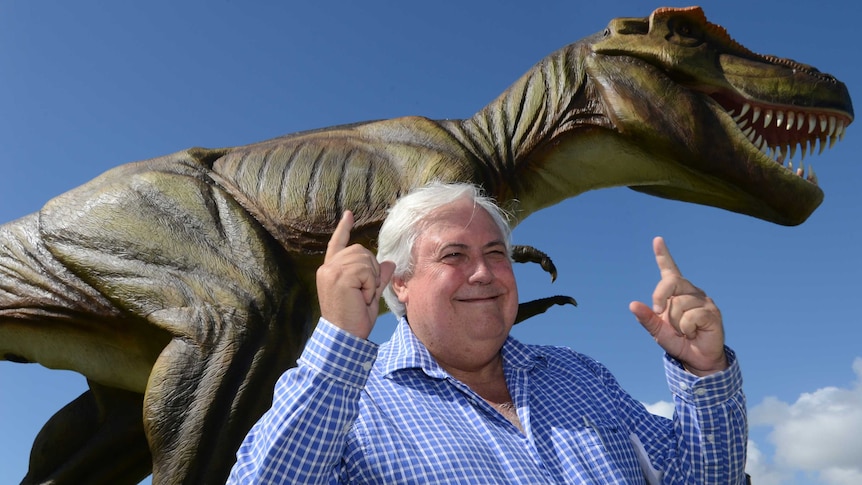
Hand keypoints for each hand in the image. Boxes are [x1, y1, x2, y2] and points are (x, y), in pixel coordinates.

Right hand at [316, 211, 395, 338]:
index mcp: (331, 270)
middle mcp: (328, 267)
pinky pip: (366, 270)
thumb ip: (377, 277)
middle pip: (361, 250)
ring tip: (362, 296)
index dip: (344, 228)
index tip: (349, 214)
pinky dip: (370, 285)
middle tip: (365, 292)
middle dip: (372, 269)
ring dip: (371, 279)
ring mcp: (331, 271)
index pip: (337, 243)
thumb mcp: (369, 295)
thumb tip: (389, 263)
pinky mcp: (338, 276)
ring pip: (365, 259)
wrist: (344, 337)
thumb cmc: (354, 320)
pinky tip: (361, 298)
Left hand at [628, 237, 727, 375]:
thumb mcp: (657, 330)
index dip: (663, 254)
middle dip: (660, 296)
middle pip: (671, 282)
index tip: (657, 240)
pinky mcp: (712, 312)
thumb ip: (647, 318)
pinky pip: (691, 317)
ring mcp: (703, 300)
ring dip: (677, 323)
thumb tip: (633, 305)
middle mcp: (690, 292)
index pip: (669, 270)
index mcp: (676, 293)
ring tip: (684, 330)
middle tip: (659, 312)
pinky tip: (694, 333)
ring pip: (679, 304)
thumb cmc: (678, 341)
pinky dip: (687, 328)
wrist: (697, 359)